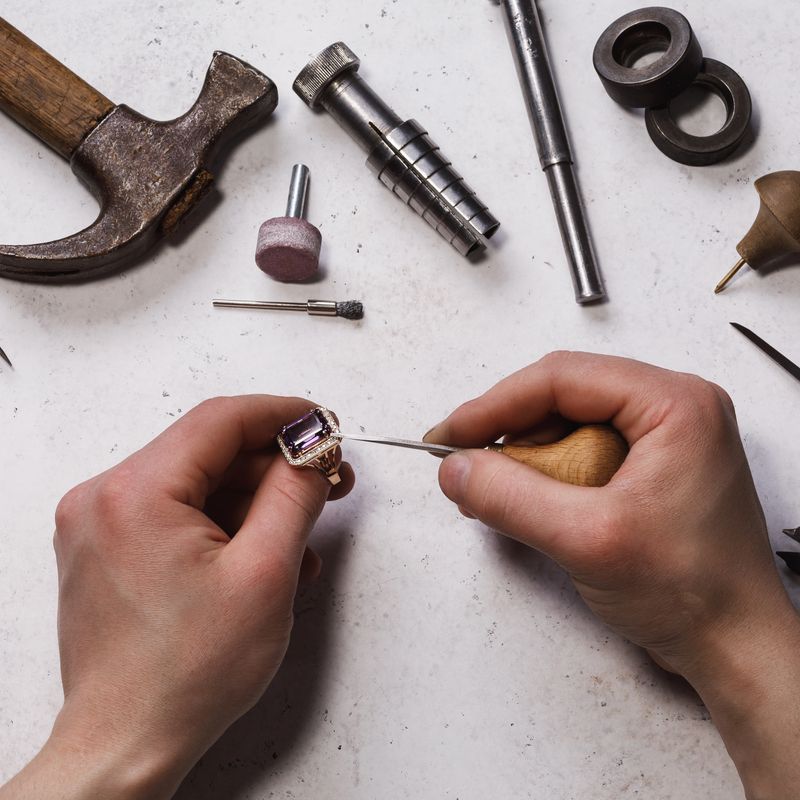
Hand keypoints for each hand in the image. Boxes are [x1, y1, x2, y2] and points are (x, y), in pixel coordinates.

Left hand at [1, 396, 352, 799]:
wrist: (128, 743)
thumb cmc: (184, 676)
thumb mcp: (265, 573)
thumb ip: (295, 495)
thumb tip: (311, 450)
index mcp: (135, 494)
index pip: (220, 420)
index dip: (281, 415)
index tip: (320, 423)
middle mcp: (105, 498)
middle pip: (210, 452)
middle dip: (274, 467)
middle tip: (326, 481)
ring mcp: (102, 524)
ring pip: (199, 484)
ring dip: (255, 502)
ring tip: (302, 537)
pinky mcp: (110, 548)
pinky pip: (179, 513)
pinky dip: (225, 525)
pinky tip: (264, 555)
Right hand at [426, 352, 799, 798]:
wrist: (735, 648)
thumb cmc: (694, 593)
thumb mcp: (587, 541)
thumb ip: (511, 498)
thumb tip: (455, 469)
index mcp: (675, 404)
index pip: (562, 378)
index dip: (496, 405)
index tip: (451, 436)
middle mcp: (673, 409)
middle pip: (563, 396)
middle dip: (508, 431)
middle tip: (463, 463)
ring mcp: (664, 438)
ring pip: (568, 424)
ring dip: (524, 455)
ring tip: (491, 491)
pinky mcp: (651, 467)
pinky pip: (582, 451)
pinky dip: (546, 474)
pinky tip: (524, 500)